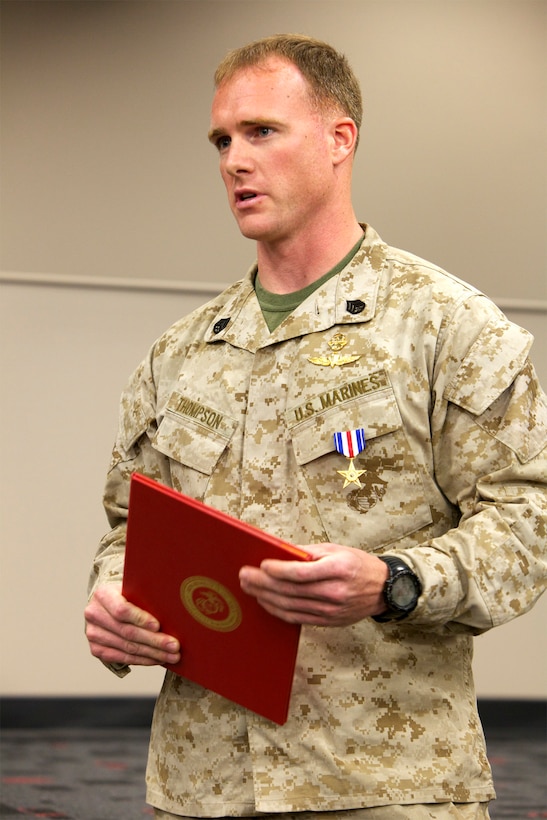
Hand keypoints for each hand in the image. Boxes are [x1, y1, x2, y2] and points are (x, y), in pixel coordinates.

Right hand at [84, 584, 180, 666]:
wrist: (108, 604)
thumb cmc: (127, 594)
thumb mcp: (134, 588)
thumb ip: (146, 595)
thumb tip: (172, 608)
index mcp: (103, 594)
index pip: (121, 610)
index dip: (140, 619)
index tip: (158, 625)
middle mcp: (94, 614)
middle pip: (127, 632)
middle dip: (154, 641)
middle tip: (174, 646)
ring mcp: (93, 634)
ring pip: (127, 647)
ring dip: (153, 654)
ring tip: (172, 656)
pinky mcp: (97, 649)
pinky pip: (123, 658)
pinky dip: (143, 660)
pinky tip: (158, 659)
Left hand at [239, 543, 388, 626]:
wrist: (383, 589)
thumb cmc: (357, 564)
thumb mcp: (336, 549)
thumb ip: (308, 552)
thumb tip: (280, 552)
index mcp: (338, 569)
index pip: (301, 572)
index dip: (278, 570)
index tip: (261, 564)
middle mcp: (335, 592)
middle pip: (291, 590)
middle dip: (263, 583)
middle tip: (244, 576)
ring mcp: (331, 610)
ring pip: (290, 606)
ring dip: (265, 597)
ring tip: (249, 588)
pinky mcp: (328, 621)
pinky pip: (297, 618)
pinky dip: (278, 610)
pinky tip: (265, 602)